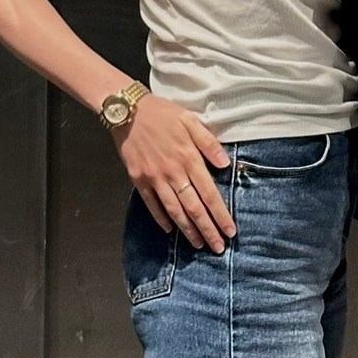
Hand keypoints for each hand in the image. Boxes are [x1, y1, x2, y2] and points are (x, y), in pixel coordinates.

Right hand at [113, 94, 236, 251]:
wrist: (127, 109)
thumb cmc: (162, 113)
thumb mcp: (190, 119)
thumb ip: (208, 142)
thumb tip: (225, 164)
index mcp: (189, 158)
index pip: (209, 193)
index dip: (220, 214)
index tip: (230, 231)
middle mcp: (173, 172)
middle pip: (193, 208)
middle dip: (208, 230)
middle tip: (218, 248)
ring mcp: (154, 178)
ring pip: (174, 210)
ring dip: (188, 230)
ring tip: (198, 244)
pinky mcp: (138, 179)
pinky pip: (151, 204)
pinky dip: (161, 218)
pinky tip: (170, 230)